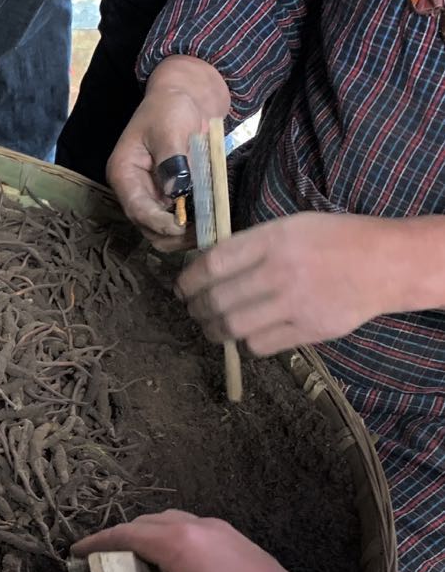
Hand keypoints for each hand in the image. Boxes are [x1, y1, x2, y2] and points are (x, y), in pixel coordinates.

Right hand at [73, 511, 404, 571]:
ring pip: (170, 522)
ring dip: (147, 538)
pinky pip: (190, 530)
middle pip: (146, 523)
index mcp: (176, 542)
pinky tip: (170, 566)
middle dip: (120, 539)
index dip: (97, 543)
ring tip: (135, 565)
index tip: (76, 552)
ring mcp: (219, 530)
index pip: (124, 534)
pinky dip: (170, 541)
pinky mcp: (235, 539)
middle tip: (103, 562)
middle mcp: (196, 526)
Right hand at [107, 55, 229, 250]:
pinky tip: (211, 220)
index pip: (135, 207)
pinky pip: (179, 218)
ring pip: (161, 229)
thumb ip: (172, 160)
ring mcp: (152, 194)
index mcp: (124, 173)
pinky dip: (193, 224)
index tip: (179, 227)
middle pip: (146, 226)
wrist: (186, 95)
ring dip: (183, 234)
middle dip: (172, 234)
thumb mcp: (170, 127)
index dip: (156, 222)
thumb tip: (175, 191)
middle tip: (201, 233)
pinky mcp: (169, 195)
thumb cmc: (171, 105)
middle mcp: (135, 189)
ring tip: (208, 229)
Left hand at [176, 212, 408, 356]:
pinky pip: (259, 345)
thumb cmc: (336, 240)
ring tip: (210, 326)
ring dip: (212, 330)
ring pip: (231, 327)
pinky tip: (244, 335)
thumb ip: (251, 246)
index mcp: (274, 239)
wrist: (389, 263)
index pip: (212, 265)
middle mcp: (281, 271)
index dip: (188, 281)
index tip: (182, 288)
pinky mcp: (308, 330)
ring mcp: (295, 303)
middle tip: (193, 309)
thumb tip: (206, 267)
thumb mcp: (292, 226)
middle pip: (216, 300)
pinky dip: (244, 343)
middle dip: (194, 309)